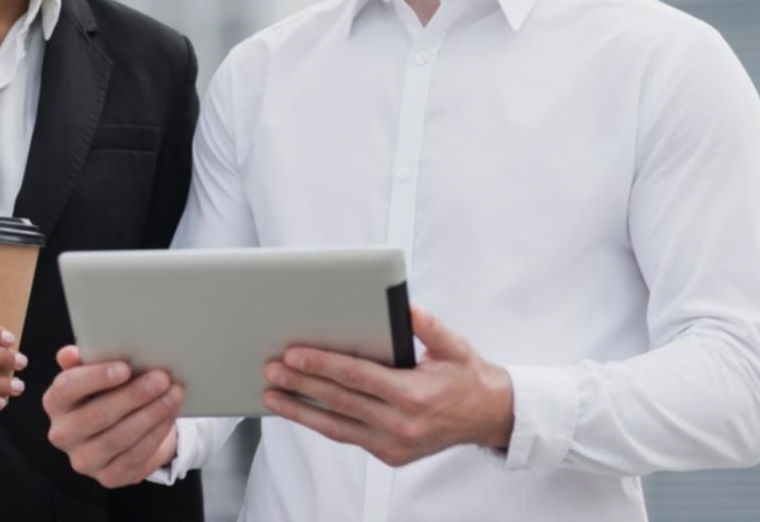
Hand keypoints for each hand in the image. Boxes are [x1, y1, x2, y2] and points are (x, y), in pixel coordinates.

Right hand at [43, 345, 182, 487]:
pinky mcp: (107, 477)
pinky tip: (169, 416)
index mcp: (55, 402)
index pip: (67, 388)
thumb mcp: (97, 371)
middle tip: (161, 379)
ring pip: (118, 438)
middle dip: (133, 396)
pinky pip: (134, 457)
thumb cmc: (108, 391)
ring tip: (173, 395)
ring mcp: (83, 460)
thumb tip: (68, 355)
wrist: (125, 424)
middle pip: (97, 415)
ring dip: (151, 415)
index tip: (125, 368)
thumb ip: (84, 359)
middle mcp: (63, 434)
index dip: (95, 378)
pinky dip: (155, 435)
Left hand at [261, 305, 512, 466]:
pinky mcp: (389, 454)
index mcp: (415, 395)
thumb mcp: (454, 345)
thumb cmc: (466, 375)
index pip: (358, 376)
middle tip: (271, 369)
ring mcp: (394, 444)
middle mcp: (402, 424)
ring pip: (336, 426)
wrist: (488, 416)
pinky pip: (346, 436)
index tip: (294, 354)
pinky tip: (297, 409)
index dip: (323, 364)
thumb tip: (405, 306)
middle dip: (301, 384)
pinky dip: (319, 422)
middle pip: (340, 400)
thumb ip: (429, 326)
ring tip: (271, 394)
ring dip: (300, 410)